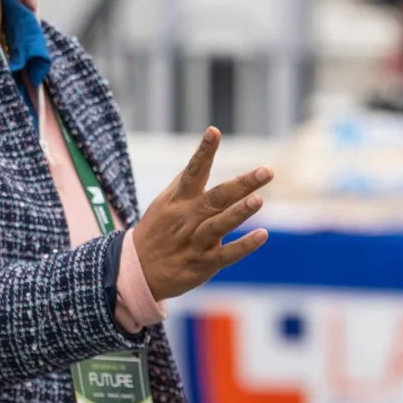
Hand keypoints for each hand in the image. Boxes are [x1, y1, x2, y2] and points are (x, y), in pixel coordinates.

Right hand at [131, 128, 272, 300]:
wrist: (137, 271)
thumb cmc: (157, 231)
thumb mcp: (164, 203)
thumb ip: (186, 183)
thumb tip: (203, 156)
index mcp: (178, 200)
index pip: (192, 171)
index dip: (203, 152)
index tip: (214, 132)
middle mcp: (187, 218)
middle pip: (216, 198)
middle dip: (242, 184)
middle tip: (265, 171)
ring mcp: (194, 242)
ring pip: (219, 225)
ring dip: (239, 213)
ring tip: (259, 200)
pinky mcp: (202, 264)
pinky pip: (225, 255)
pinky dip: (244, 246)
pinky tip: (262, 235)